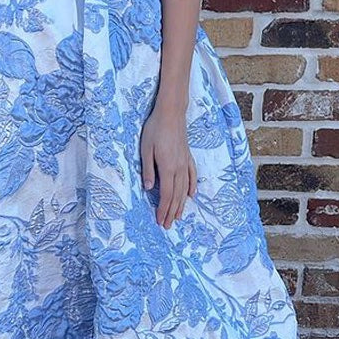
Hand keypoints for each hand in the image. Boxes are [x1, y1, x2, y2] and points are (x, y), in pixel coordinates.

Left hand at [140, 104, 196, 227]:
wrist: (171, 113)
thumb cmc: (155, 129)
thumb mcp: (146, 149)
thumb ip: (148, 170)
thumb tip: (148, 188)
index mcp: (167, 168)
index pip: (166, 195)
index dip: (163, 210)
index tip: (160, 221)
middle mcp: (179, 168)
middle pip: (176, 195)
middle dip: (172, 212)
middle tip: (168, 225)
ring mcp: (185, 162)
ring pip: (184, 188)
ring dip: (181, 204)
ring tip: (178, 216)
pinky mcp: (187, 156)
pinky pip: (192, 175)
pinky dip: (192, 187)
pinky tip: (191, 195)